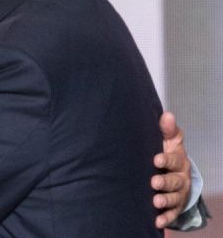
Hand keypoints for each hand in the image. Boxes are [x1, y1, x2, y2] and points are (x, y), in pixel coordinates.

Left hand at [151, 111, 191, 228]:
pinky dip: (165, 218)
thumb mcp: (169, 141)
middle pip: (174, 181)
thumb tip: (167, 114)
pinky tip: (157, 221)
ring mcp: (178, 193)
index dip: (166, 159)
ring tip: (156, 201)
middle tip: (154, 182)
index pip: (173, 159)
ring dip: (165, 200)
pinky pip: (171, 213)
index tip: (155, 159)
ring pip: (173, 197)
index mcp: (178, 160)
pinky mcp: (174, 206)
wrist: (173, 173)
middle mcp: (180, 178)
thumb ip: (167, 130)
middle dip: (165, 181)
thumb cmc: (166, 154)